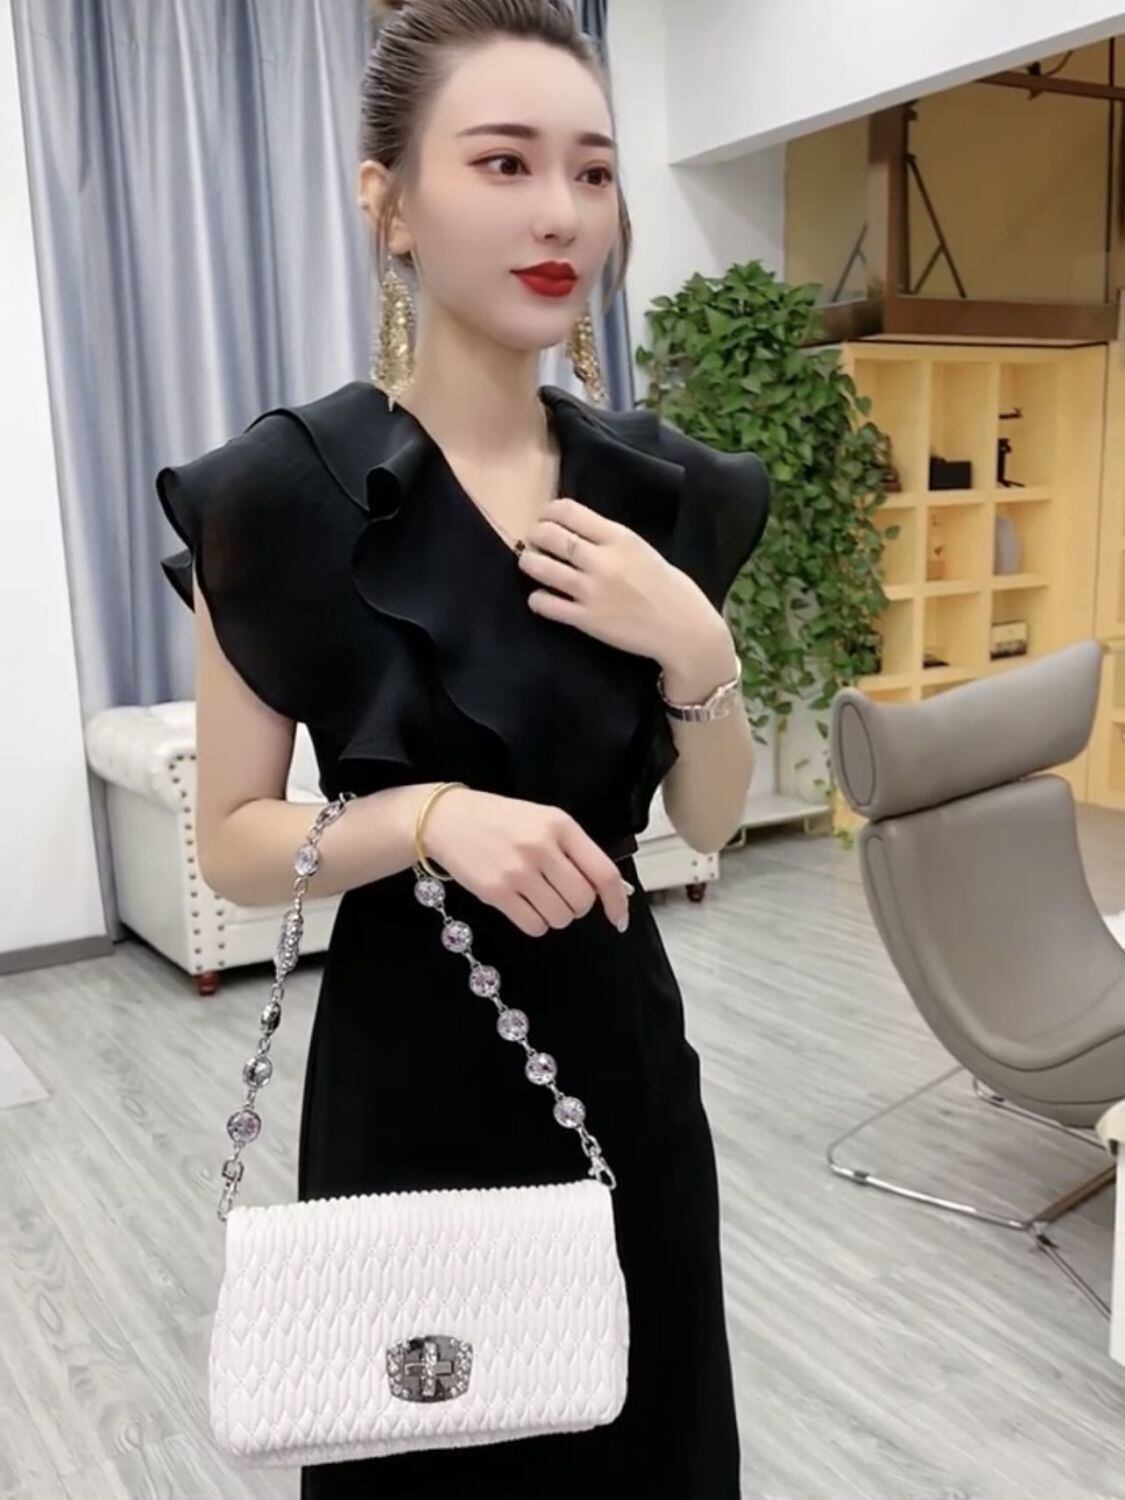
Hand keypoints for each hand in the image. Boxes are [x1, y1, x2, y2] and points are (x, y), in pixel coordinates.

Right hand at [419, 787, 631, 937]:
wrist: (447, 819)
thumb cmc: (501, 820)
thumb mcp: (543, 820)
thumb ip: (575, 850)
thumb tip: (610, 889)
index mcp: (560, 825)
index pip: (603, 872)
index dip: (616, 901)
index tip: (618, 918)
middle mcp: (542, 847)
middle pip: (582, 900)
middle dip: (577, 906)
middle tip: (561, 895)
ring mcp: (517, 871)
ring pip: (560, 917)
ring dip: (556, 916)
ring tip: (538, 897)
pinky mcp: (496, 892)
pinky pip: (534, 926)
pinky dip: (536, 923)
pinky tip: (524, 907)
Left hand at [518, 498, 731, 681]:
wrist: (683, 629)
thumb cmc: (669, 588)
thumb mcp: (643, 550)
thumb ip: (612, 541)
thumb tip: (580, 532)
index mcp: (619, 538)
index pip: (571, 512)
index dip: (550, 511)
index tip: (546, 516)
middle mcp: (602, 561)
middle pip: (552, 536)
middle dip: (536, 534)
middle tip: (534, 538)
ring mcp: (591, 591)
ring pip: (543, 568)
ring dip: (529, 562)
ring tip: (527, 561)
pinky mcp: (586, 620)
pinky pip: (547, 605)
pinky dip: (537, 599)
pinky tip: (539, 598)